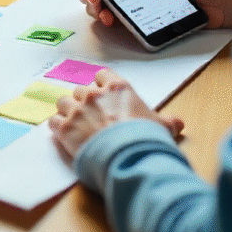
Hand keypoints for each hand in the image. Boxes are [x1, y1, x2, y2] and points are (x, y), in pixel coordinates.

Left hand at [49, 69, 183, 157]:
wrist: (127, 156)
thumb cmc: (146, 138)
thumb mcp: (162, 127)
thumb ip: (167, 121)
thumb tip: (178, 123)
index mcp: (117, 88)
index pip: (102, 75)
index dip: (101, 85)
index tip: (104, 96)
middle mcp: (94, 94)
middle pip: (81, 89)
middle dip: (84, 101)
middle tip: (92, 116)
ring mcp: (77, 110)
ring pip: (63, 102)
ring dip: (68, 111)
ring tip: (76, 124)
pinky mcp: (64, 128)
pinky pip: (53, 121)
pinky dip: (57, 127)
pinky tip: (64, 135)